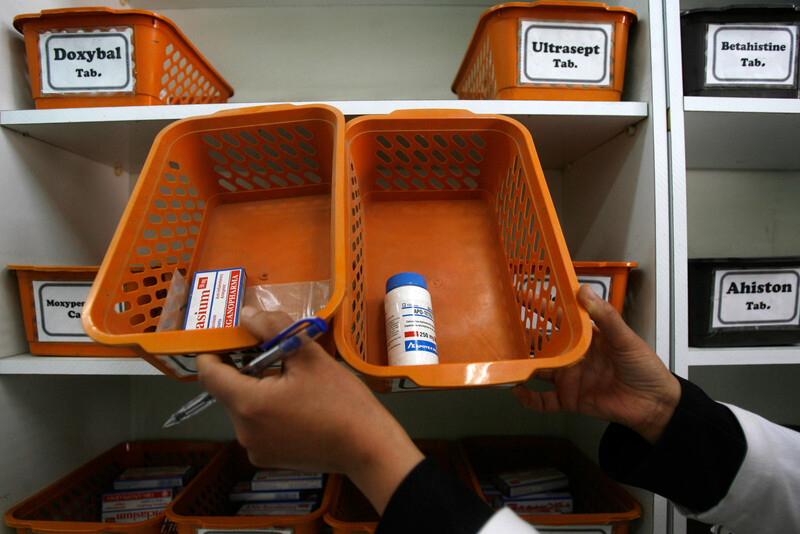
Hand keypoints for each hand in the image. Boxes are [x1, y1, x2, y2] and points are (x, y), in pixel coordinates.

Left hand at [196, 307, 423, 513]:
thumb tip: (248, 314)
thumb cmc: (341, 402)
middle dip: (245, 368)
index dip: (213, 351)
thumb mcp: (309, 356)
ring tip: (291, 378)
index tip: (227, 337)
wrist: (368, 448)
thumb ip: (274, 330)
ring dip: (259, 388)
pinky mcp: (268, 458)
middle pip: (228, 389)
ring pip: (244, 407)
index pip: (209, 373)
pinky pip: (257, 426)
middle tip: (272, 352)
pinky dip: (268, 410)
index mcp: (249, 404)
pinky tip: (296, 403)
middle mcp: (244, 430)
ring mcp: (255, 448)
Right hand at [513, 285, 679, 443]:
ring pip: (539, 371)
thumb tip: (584, 291)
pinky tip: (518, 391)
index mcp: (587, 338)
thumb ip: (605, 316)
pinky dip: (529, 398)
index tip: (526, 296)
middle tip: (505, 329)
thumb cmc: (645, 368)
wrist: (654, 404)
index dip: (545, 308)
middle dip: (526, 338)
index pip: (561, 319)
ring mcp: (570, 378)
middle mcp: (574, 357)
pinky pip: (544, 400)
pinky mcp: (569, 399)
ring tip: (506, 359)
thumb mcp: (625, 339)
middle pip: (545, 345)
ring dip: (523, 366)